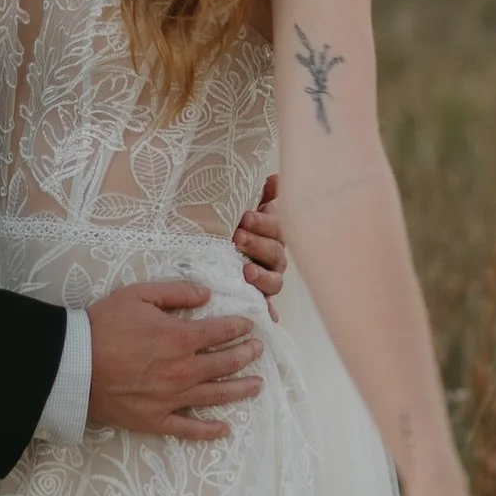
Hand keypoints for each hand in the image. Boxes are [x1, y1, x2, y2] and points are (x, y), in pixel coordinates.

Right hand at [86, 278, 264, 439]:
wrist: (72, 365)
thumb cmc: (102, 325)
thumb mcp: (138, 295)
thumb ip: (176, 292)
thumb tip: (206, 294)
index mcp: (180, 338)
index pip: (221, 332)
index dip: (239, 326)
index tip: (249, 324)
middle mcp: (183, 371)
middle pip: (225, 364)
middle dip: (246, 354)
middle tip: (258, 350)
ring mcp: (172, 399)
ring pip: (216, 396)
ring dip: (240, 389)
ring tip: (257, 385)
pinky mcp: (156, 420)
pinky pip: (188, 428)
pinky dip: (208, 431)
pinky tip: (224, 430)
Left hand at [232, 175, 284, 309]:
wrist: (220, 252)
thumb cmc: (236, 230)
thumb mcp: (245, 210)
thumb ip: (262, 196)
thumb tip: (276, 178)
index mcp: (273, 235)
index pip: (276, 228)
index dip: (264, 223)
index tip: (245, 217)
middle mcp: (275, 259)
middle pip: (275, 253)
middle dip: (257, 244)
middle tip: (238, 237)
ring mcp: (268, 280)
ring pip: (274, 281)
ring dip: (261, 277)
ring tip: (246, 272)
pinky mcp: (260, 299)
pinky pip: (266, 307)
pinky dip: (268, 311)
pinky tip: (268, 316)